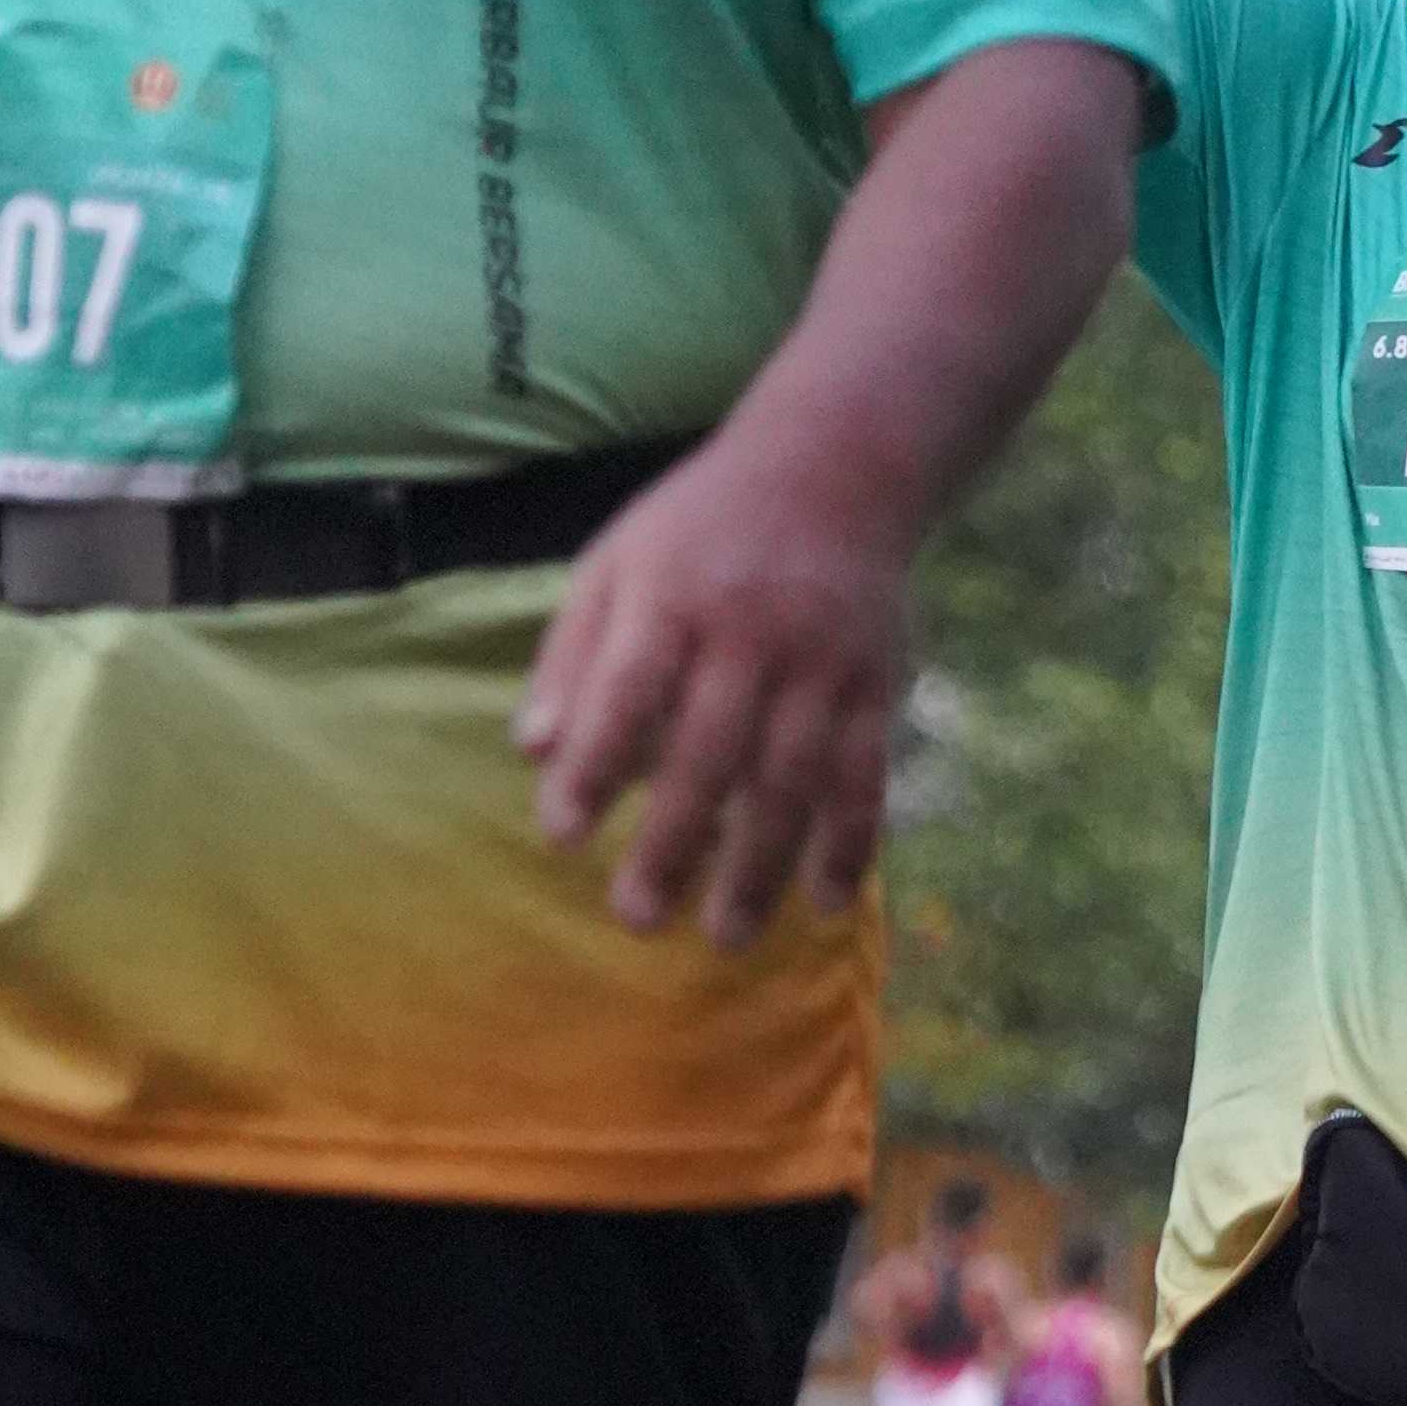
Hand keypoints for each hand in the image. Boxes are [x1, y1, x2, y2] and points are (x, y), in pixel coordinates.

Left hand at [515, 438, 911, 951]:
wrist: (838, 466)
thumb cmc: (702, 528)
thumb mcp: (617, 562)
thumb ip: (571, 655)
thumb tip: (531, 752)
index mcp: (672, 598)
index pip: (627, 691)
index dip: (595, 765)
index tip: (564, 838)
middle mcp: (750, 633)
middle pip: (709, 752)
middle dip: (674, 842)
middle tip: (636, 919)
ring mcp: (822, 663)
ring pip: (791, 778)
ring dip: (758, 865)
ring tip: (725, 938)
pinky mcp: (876, 684)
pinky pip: (865, 774)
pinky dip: (850, 843)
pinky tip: (824, 902)